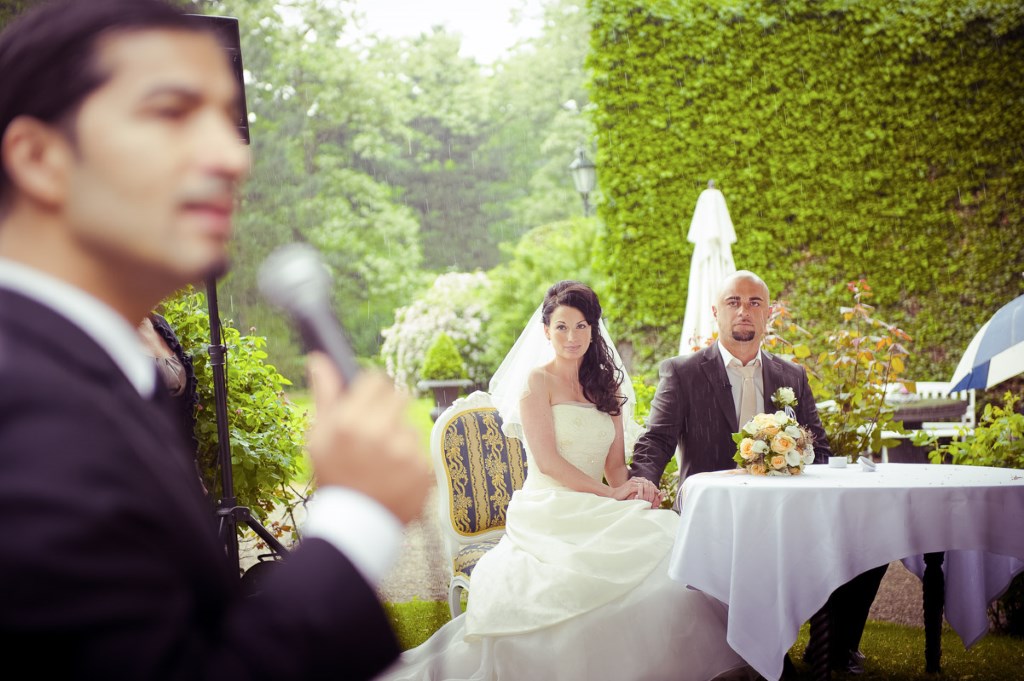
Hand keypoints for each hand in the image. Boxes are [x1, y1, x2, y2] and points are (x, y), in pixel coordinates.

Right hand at [306, 353, 433, 524]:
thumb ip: (325, 396)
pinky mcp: (422, 468)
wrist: (357, 525)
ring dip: (398, 438)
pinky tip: (394, 476)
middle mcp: (378, 433)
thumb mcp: (319, 438)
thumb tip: (320, 360)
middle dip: (388, 410)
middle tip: (377, 432)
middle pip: (398, 396)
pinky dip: (409, 461)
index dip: (372, 390)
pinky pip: (419, 451)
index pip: (377, 380)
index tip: (369, 402)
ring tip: (382, 462)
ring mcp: (404, 451)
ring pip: (408, 426)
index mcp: (350, 422)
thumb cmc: (335, 477)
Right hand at [612, 476, 662, 507]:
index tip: (657, 490)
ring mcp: (632, 483)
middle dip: (653, 486)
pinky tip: (650, 495)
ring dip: (651, 488)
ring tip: (656, 493)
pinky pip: (641, 488)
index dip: (652, 485)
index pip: (646, 481)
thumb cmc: (622, 494)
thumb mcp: (631, 491)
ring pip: (645, 484)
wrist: (614, 495)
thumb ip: (637, 489)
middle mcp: (634, 480)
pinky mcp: (631, 487)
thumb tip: (644, 492)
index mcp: (634, 480)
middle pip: (647, 481)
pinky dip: (647, 491)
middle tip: (658, 492)